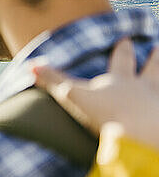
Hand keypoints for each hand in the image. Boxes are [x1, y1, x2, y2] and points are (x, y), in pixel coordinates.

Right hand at [32, 39, 158, 150]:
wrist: (138, 138)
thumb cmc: (105, 113)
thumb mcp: (73, 95)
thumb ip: (52, 80)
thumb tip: (31, 65)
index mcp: (120, 80)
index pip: (122, 59)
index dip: (123, 48)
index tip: (126, 39)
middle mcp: (143, 88)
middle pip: (152, 68)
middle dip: (154, 58)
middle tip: (158, 47)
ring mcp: (156, 103)